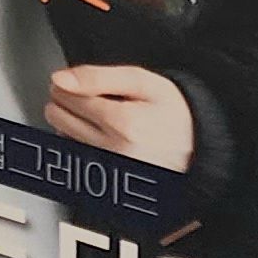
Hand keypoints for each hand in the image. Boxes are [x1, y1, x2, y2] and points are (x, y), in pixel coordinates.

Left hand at [46, 63, 195, 170]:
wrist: (196, 147)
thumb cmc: (172, 112)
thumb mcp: (142, 82)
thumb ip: (98, 77)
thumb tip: (60, 80)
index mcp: (123, 123)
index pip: (68, 98)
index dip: (67, 84)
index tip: (75, 82)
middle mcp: (113, 151)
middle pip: (60, 119)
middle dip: (65, 102)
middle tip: (84, 95)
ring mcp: (109, 169)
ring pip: (63, 138)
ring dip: (69, 122)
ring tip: (95, 113)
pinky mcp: (106, 180)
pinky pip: (75, 156)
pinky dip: (77, 141)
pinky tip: (96, 133)